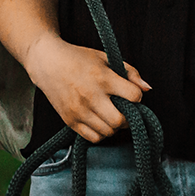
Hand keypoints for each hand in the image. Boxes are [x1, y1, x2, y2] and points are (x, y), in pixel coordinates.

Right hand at [23, 37, 152, 143]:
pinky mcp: (69, 120)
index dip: (137, 96)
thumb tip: (147, 89)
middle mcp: (91, 96)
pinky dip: (101, 133)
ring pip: (107, 132)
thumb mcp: (106, 58)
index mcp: (103, 77)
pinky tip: (100, 121)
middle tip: (125, 110)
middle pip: (120, 121)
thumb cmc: (79, 58)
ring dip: (114, 126)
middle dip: (128, 118)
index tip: (132, 94)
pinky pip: (93, 138)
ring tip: (110, 114)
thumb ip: (130, 72)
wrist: (48, 63)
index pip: (133, 96)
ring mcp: (79, 110)